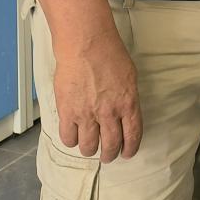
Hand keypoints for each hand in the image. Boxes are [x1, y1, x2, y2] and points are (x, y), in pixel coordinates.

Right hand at [52, 30, 140, 161]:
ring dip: (90, 150)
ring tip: (89, 148)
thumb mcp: (129, 76)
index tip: (127, 153)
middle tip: (107, 155)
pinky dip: (71, 141)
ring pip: (88, 147)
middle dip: (109, 154)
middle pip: (110, 145)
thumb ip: (128, 97)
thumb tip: (125, 112)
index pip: (132, 135)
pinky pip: (68, 137)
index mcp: (128, 103)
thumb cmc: (108, 53)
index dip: (130, 148)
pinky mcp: (67, 112)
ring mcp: (87, 115)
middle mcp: (109, 113)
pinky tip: (73, 136)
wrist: (86, 44)